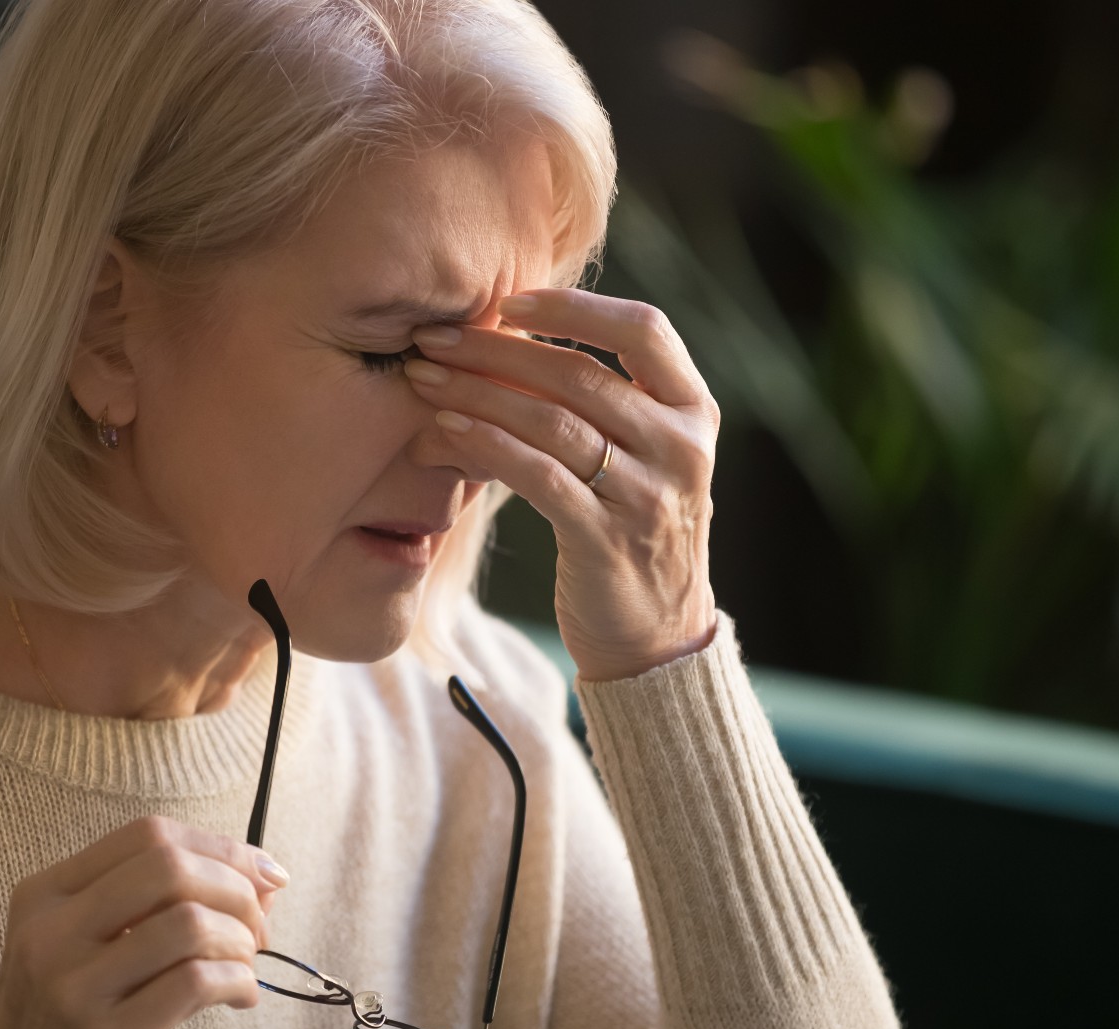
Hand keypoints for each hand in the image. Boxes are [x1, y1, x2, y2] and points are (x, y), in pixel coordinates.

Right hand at [0, 816, 289, 1028]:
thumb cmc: (63, 1015)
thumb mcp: (81, 945)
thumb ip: (153, 905)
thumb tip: (261, 879)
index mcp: (44, 895)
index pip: (147, 835)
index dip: (220, 847)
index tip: (262, 872)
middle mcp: (51, 932)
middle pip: (170, 867)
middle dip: (236, 890)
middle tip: (258, 927)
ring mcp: (74, 987)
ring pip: (190, 923)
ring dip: (240, 941)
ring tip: (245, 966)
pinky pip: (196, 983)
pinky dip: (238, 982)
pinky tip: (239, 996)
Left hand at [406, 289, 719, 681]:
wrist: (657, 636)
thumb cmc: (632, 530)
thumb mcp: (645, 456)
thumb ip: (608, 399)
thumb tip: (510, 335)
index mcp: (694, 411)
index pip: (644, 329)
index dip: (574, 307)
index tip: (509, 301)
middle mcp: (681, 447)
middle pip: (581, 374)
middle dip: (496, 349)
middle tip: (433, 337)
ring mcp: (648, 495)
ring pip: (553, 421)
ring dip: (478, 393)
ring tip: (423, 379)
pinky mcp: (606, 540)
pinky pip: (538, 477)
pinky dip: (487, 445)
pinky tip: (447, 429)